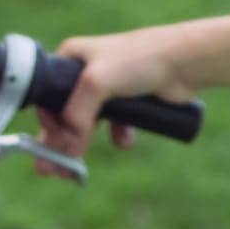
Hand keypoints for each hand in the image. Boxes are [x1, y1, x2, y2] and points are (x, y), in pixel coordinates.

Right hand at [33, 25, 194, 180]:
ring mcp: (108, 87)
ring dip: (83, 146)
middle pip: (65, 113)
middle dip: (58, 144)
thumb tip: (66, 147)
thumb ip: (77, 114)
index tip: (48, 147)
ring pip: (88, 123)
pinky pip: (114, 126)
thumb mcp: (97, 82)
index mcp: (71, 57)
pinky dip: (117, 136)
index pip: (49, 95)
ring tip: (74, 172)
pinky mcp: (128, 101)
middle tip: (50, 171)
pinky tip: (125, 139)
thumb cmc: (138, 59)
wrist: (182, 62)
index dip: (47, 123)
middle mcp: (86, 71)